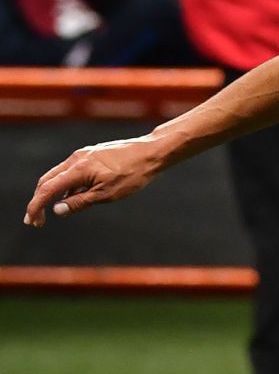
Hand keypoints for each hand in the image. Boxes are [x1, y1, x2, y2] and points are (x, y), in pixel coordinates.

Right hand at [23, 135, 170, 226]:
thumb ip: (80, 202)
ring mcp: (84, 155)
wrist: (151, 152)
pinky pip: (72, 171)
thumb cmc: (133, 174)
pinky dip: (66, 185)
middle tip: (36, 220)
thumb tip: (58, 210)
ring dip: (52, 193)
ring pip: (59, 175)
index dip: (36, 206)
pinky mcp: (92, 154)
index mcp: (78, 169)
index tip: (32, 221)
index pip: (47, 189)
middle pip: (47, 180)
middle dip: (38, 200)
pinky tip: (72, 197)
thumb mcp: (107, 194)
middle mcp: (76, 159)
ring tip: (52, 212)